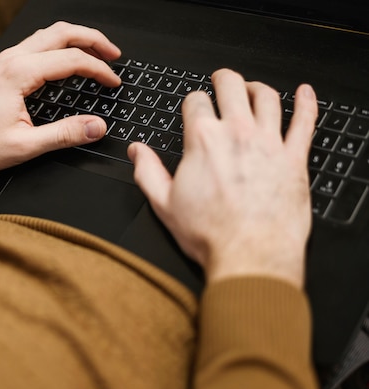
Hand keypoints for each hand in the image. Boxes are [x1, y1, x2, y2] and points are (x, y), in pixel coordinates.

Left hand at [0, 22, 121, 175]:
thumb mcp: (24, 146)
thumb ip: (64, 135)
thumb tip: (95, 127)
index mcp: (19, 73)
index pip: (71, 59)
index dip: (99, 70)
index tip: (113, 82)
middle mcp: (12, 59)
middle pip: (62, 32)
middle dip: (93, 39)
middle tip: (114, 54)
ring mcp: (6, 60)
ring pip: (48, 34)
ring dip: (76, 39)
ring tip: (96, 51)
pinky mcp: (2, 66)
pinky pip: (37, 44)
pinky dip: (59, 45)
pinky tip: (66, 59)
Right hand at [128, 69, 317, 287]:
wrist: (250, 254)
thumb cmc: (210, 233)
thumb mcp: (164, 204)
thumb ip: (147, 171)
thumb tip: (136, 151)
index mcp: (203, 141)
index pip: (195, 101)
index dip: (192, 101)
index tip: (193, 108)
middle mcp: (237, 133)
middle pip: (232, 86)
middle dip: (224, 79)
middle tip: (221, 80)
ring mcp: (269, 143)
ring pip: (267, 97)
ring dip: (257, 87)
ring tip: (253, 87)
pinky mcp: (294, 159)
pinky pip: (305, 122)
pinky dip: (306, 103)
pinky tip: (305, 93)